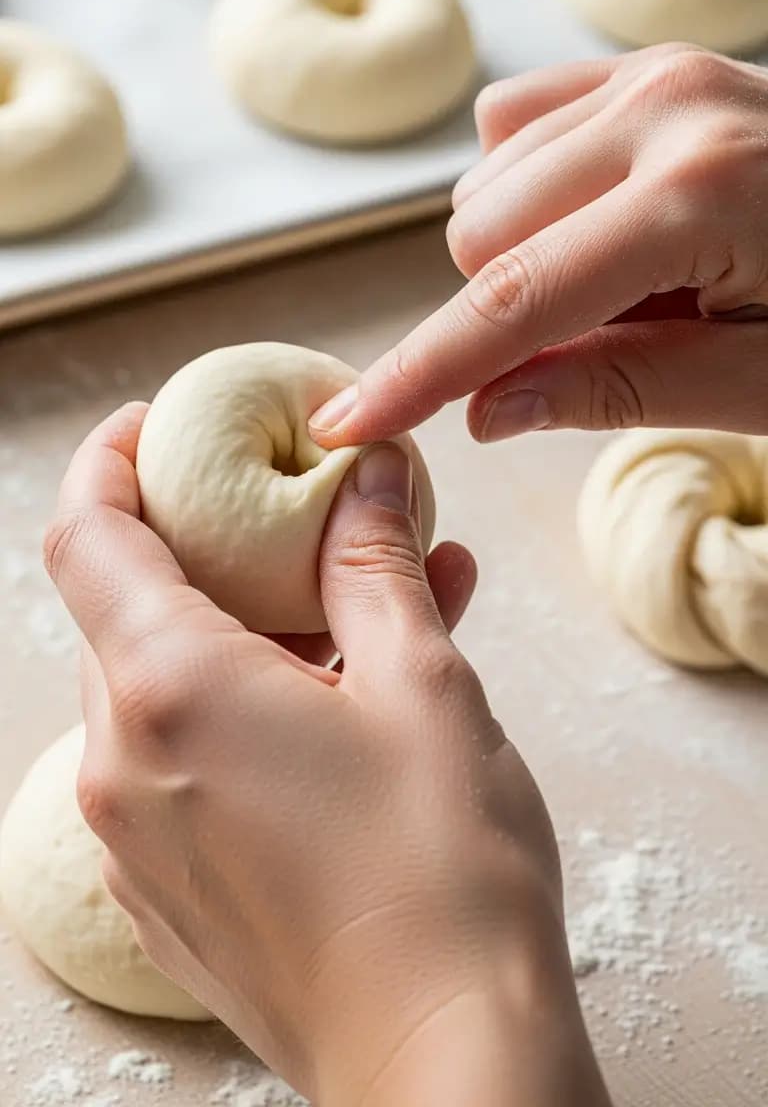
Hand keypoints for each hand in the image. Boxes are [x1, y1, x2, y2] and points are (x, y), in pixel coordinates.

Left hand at [45, 405, 608, 1106]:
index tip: (152, 427)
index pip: (85, 537)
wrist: (448, 1062)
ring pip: (160, 692)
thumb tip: (369, 478)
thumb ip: (376, 566)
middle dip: (202, 552)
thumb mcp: (422, 683)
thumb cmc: (440, 872)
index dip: (107, 464)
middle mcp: (125, 765)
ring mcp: (137, 841)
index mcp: (168, 690)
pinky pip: (179, 768)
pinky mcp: (169, 896)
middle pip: (123, 612)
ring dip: (241, 637)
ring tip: (364, 615)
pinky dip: (238, 715)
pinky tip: (341, 709)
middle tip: (289, 522)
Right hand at [308, 44, 767, 446]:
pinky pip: (517, 123)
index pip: (516, 302)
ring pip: (487, 181)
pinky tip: (608, 221)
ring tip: (640, 280)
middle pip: (478, 233)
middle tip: (616, 339)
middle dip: (513, 310)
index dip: (423, 374)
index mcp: (700, 196)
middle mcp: (664, 108)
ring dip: (530, 252)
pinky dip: (534, 190)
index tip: (350, 423)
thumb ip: (617, 389)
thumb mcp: (763, 386)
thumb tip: (484, 409)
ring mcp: (656, 69)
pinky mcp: (650, 60)